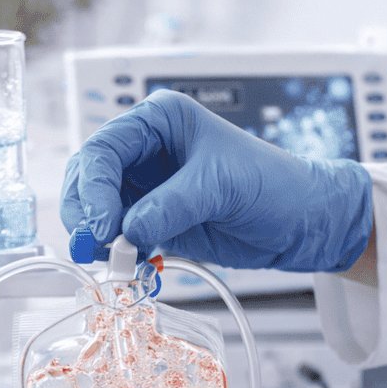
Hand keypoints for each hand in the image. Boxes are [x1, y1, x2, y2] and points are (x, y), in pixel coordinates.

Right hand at [59, 90, 373, 271]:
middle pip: (89, 178)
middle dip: (85, 213)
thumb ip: (170, 206)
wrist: (301, 222)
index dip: (94, 187)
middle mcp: (146, 150)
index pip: (105, 149)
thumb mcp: (221, 187)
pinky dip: (115, 252)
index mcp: (160, 122)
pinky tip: (126, 265)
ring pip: (97, 210)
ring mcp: (147, 186)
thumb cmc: (273, 184)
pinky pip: (118, 235)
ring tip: (110, 260)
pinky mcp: (153, 219)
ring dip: (96, 237)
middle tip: (93, 247)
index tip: (102, 225)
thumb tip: (127, 231)